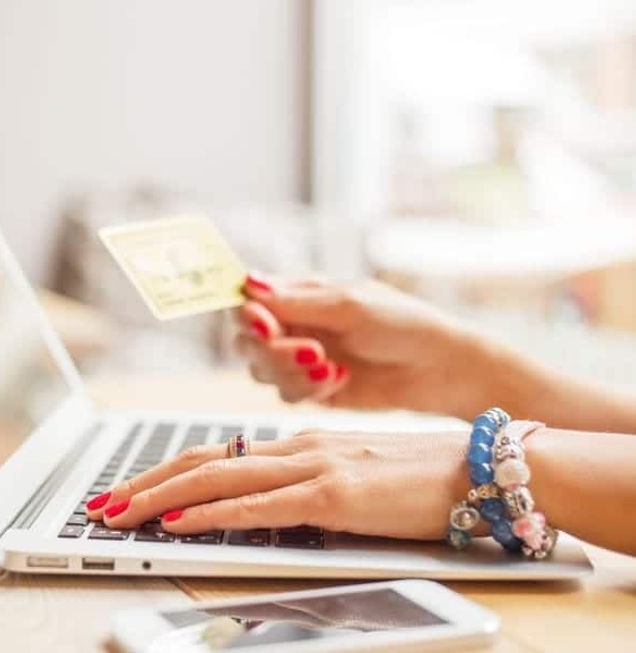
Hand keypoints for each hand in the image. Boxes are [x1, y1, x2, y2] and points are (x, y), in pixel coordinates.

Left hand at [86, 430, 468, 539]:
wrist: (483, 469)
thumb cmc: (422, 477)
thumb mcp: (352, 478)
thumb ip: (308, 487)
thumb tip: (265, 505)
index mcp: (301, 445)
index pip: (217, 453)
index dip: (167, 471)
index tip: (130, 489)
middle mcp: (299, 448)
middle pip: (203, 459)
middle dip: (145, 482)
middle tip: (103, 502)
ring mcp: (315, 468)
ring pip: (218, 476)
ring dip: (161, 497)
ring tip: (121, 513)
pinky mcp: (336, 497)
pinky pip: (260, 505)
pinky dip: (213, 513)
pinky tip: (181, 523)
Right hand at [237, 272, 496, 419]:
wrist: (438, 369)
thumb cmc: (402, 324)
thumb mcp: (348, 305)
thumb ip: (294, 301)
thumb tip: (247, 282)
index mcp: (299, 294)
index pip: (248, 300)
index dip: (247, 314)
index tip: (265, 324)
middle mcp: (293, 325)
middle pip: (246, 340)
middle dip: (271, 350)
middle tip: (310, 351)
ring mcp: (299, 359)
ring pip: (261, 370)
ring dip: (291, 371)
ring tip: (330, 367)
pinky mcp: (311, 389)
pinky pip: (286, 394)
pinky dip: (309, 389)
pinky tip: (342, 378)